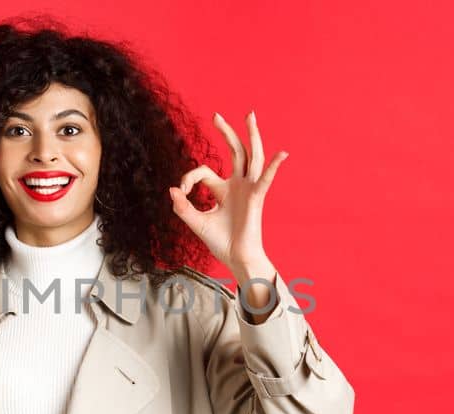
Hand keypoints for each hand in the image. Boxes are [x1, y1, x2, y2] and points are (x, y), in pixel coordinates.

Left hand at [167, 111, 286, 276]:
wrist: (235, 258)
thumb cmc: (220, 242)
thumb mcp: (196, 222)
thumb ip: (183, 206)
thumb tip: (171, 189)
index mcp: (224, 189)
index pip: (204, 171)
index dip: (189, 177)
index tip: (181, 190)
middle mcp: (238, 185)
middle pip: (235, 152)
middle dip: (226, 133)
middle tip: (216, 115)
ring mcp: (248, 189)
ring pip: (252, 156)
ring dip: (251, 135)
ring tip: (250, 115)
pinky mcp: (256, 198)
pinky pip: (266, 179)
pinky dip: (274, 166)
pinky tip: (281, 153)